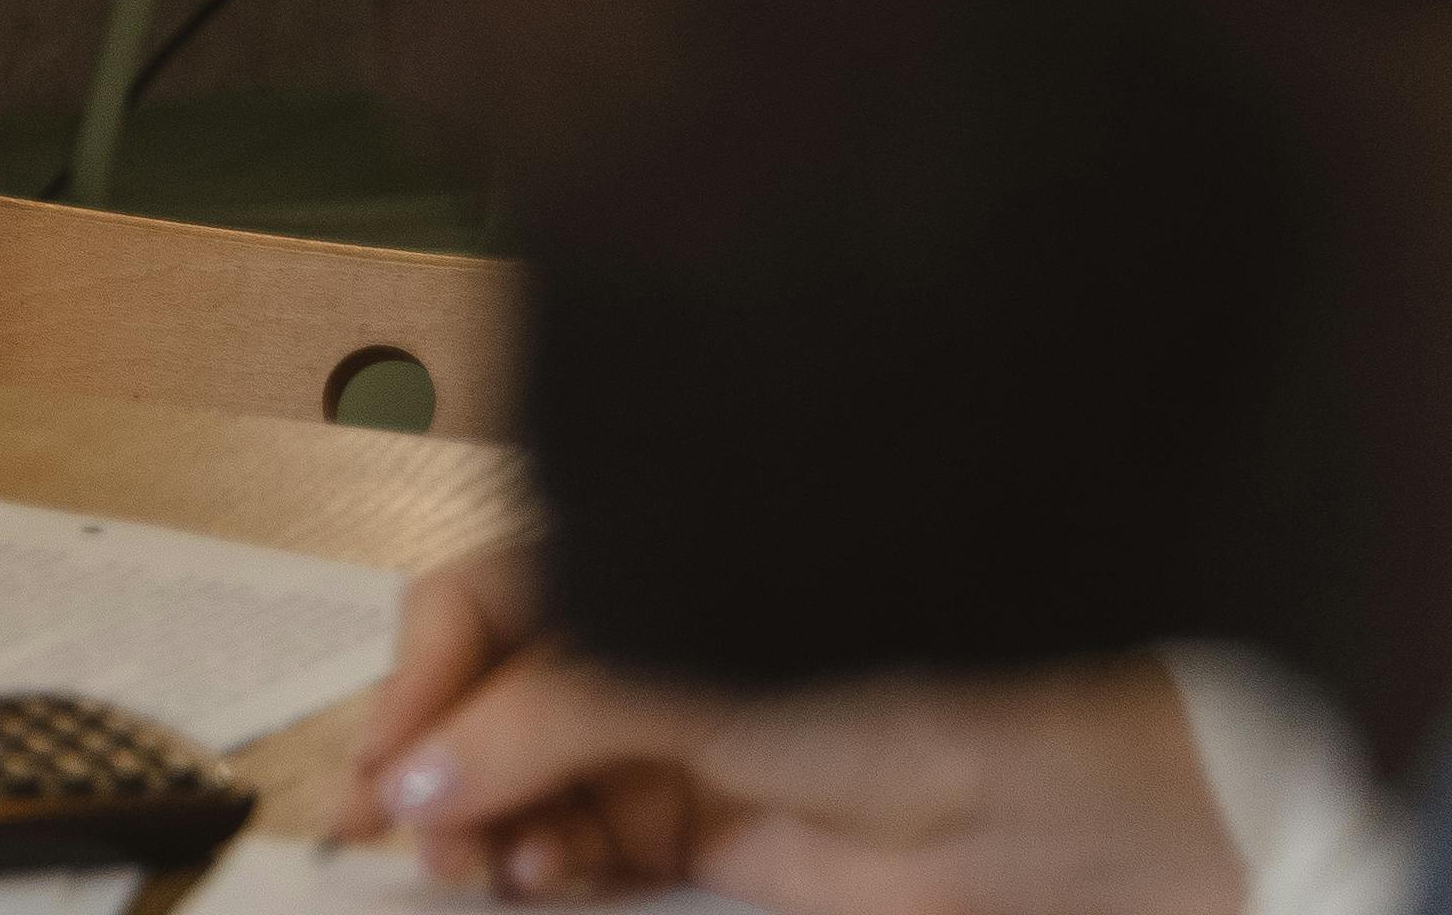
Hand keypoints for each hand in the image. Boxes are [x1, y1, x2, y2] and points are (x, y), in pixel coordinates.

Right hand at [343, 550, 1243, 914]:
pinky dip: (542, 869)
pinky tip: (529, 880)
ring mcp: (673, 749)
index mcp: (631, 570)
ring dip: (482, 827)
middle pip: (487, 704)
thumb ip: (539, 724)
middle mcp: (640, 651)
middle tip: (398, 838)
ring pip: (526, 789)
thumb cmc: (896, 683)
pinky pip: (588, 855)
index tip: (381, 764)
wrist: (1071, 801)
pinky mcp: (711, 843)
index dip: (415, 681)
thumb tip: (411, 780)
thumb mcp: (690, 682)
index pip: (474, 608)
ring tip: (474, 870)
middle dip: (433, 765)